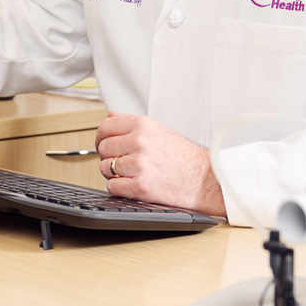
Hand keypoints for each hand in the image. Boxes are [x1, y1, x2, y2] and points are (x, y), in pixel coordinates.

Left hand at [96, 112, 226, 216]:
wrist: (204, 181)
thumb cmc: (184, 158)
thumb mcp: (159, 130)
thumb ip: (131, 122)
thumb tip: (111, 117)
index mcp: (143, 125)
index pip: (105, 126)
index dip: (101, 137)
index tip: (104, 144)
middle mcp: (139, 142)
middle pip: (103, 148)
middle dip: (108, 157)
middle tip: (120, 162)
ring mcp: (139, 164)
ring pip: (105, 168)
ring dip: (113, 174)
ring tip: (130, 174)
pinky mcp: (139, 186)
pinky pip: (112, 187)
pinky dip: (118, 188)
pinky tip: (131, 185)